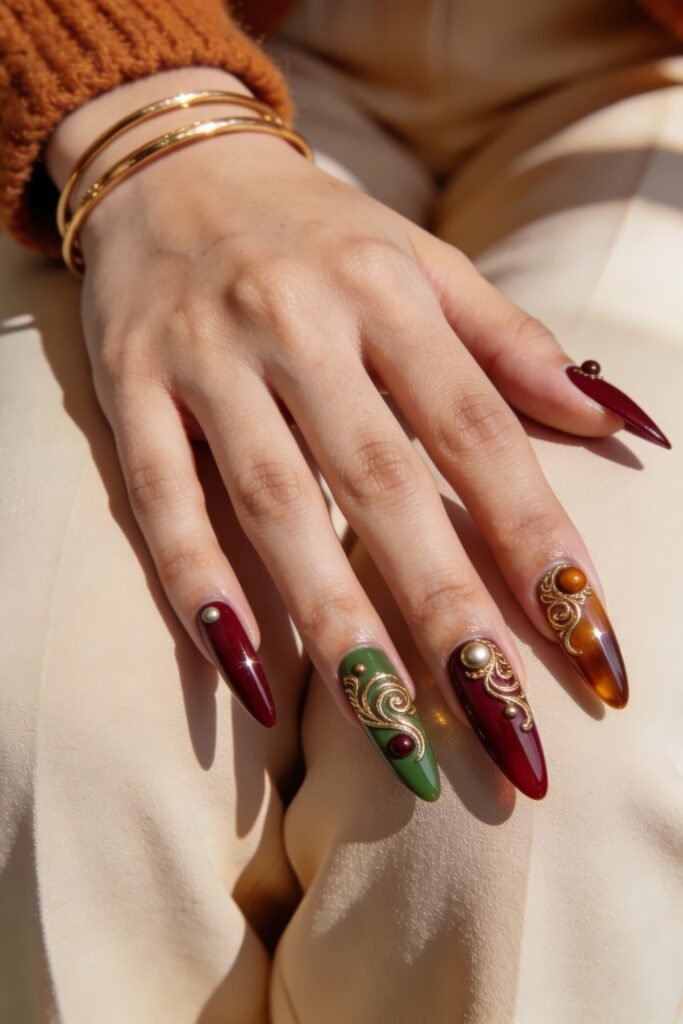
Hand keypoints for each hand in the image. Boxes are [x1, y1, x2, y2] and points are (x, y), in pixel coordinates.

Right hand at [48, 70, 629, 801]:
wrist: (176, 171)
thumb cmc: (318, 234)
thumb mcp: (423, 260)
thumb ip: (512, 342)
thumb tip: (616, 418)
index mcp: (387, 293)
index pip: (477, 428)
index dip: (536, 534)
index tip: (589, 636)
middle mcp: (298, 326)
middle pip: (382, 482)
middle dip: (448, 607)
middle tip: (503, 718)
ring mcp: (208, 361)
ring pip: (276, 506)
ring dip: (335, 622)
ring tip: (395, 733)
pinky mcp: (131, 390)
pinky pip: (160, 498)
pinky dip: (198, 583)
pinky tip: (242, 674)